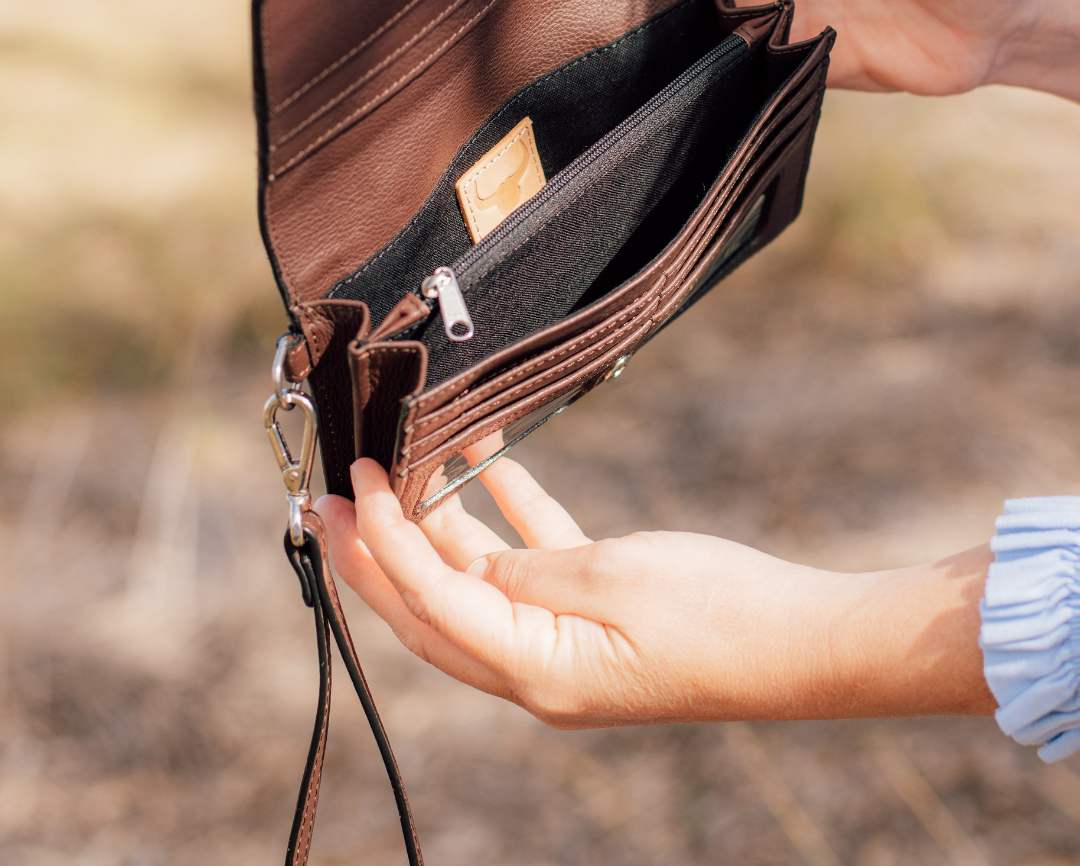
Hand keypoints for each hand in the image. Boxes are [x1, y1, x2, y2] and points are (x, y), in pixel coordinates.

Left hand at [319, 455, 992, 728]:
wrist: (802, 641)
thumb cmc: (719, 614)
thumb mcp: (611, 577)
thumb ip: (529, 570)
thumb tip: (471, 563)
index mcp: (534, 670)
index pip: (431, 600)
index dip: (384, 540)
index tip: (356, 483)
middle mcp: (536, 667)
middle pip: (429, 606)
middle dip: (374, 554)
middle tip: (330, 498)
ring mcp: (564, 643)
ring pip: (475, 580)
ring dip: (435, 526)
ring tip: (397, 470)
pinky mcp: (596, 613)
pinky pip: (531, 563)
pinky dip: (505, 515)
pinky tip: (488, 465)